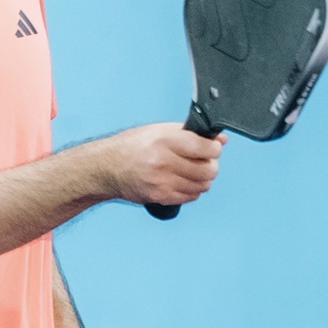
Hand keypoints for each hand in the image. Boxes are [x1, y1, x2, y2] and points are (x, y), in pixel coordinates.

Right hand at [104, 122, 223, 207]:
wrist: (107, 168)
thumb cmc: (133, 146)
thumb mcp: (160, 130)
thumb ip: (191, 133)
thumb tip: (220, 140)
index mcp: (164, 140)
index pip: (205, 148)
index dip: (214, 149)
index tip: (212, 148)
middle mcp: (162, 162)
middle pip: (208, 170)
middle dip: (210, 165)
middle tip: (203, 161)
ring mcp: (161, 182)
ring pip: (202, 186)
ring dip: (202, 179)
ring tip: (191, 171)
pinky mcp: (160, 197)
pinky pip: (190, 196)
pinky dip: (191, 189)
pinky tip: (181, 181)